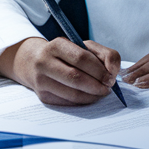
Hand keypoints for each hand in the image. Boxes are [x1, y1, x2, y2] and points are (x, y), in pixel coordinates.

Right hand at [2, 37, 121, 105]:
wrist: (35, 63)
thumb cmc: (67, 54)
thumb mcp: (85, 47)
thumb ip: (105, 55)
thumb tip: (113, 72)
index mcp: (56, 45)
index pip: (81, 58)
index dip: (99, 69)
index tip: (111, 76)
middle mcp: (44, 62)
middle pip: (75, 78)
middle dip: (97, 85)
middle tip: (108, 87)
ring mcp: (41, 81)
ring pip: (72, 94)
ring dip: (92, 96)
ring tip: (101, 92)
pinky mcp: (43, 96)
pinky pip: (67, 103)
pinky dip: (83, 101)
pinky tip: (89, 96)